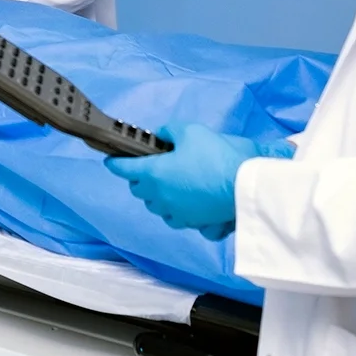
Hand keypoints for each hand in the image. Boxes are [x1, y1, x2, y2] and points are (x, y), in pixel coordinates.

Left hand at [105, 123, 263, 239]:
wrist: (244, 186)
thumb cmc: (216, 157)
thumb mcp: (191, 132)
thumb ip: (170, 132)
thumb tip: (161, 135)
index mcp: (154, 174)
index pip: (124, 169)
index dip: (115, 163)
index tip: (111, 160)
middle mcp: (161, 198)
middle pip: (139, 190)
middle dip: (139, 179)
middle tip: (149, 167)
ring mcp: (177, 214)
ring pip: (157, 207)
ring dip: (157, 197)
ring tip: (168, 186)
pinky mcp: (195, 223)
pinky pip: (178, 219)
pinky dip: (177, 211)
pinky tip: (187, 203)